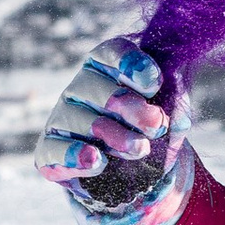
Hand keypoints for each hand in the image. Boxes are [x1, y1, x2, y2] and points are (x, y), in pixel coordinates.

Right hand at [35, 39, 195, 224]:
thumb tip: (175, 102)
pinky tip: (97, 160)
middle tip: (157, 126)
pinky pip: (55, 150)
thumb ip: (174, 100)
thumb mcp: (170, 109)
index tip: (154, 82)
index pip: (110, 53)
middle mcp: (80, 88)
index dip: (130, 63)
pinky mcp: (49, 150)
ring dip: (116, 136)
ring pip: (84, 121)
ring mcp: (61, 118)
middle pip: (98, 88)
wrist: (132, 171)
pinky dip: (76, 155)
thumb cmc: (149, 129)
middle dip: (132, 109)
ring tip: (140, 149)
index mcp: (106, 68)